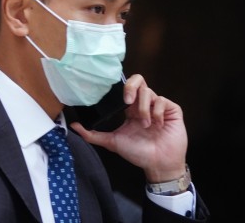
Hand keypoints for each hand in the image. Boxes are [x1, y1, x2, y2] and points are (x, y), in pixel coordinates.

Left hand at [69, 74, 187, 182]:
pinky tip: (157, 124)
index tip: (116, 96)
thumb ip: (92, 134)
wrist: (158, 164)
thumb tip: (72, 125)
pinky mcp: (172, 111)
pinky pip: (163, 101)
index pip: (126, 87)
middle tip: (127, 102)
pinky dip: (157, 112)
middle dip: (131, 87)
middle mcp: (144, 105)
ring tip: (145, 125)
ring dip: (144, 108)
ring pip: (149, 92)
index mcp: (130, 109)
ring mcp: (158, 107)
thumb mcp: (112, 142)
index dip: (121, 86)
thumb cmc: (138, 153)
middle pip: (138, 80)